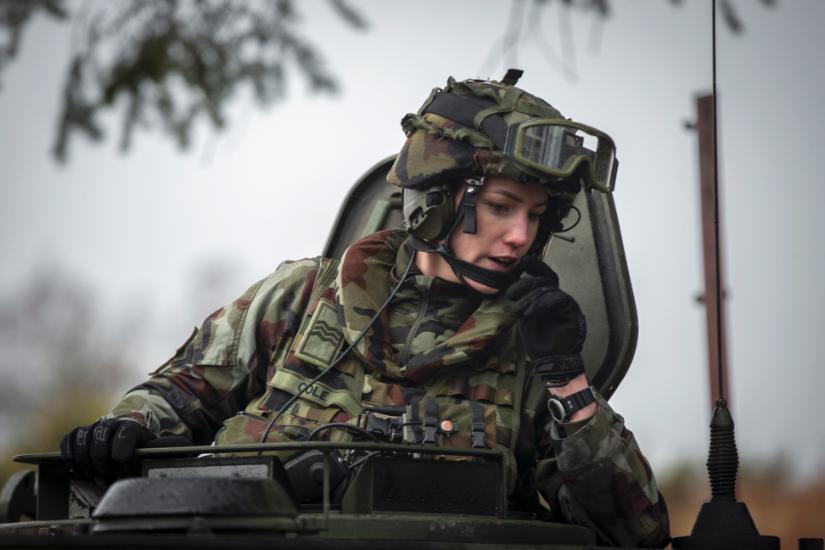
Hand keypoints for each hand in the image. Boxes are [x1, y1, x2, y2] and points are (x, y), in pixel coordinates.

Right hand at [60, 418, 156, 478]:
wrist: (126, 449)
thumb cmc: (137, 456)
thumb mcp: (144, 459)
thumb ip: (142, 464)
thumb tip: (135, 476)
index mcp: (133, 428)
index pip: (127, 431)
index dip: (122, 446)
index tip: (120, 459)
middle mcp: (112, 424)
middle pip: (101, 434)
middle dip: (101, 457)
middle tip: (105, 473)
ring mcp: (94, 428)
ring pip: (83, 436)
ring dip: (85, 458)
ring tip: (92, 473)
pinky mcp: (79, 435)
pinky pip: (68, 440)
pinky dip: (69, 455)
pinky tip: (76, 469)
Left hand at [506, 256, 586, 386]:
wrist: (550, 359)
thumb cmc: (539, 340)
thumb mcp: (525, 316)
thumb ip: (523, 300)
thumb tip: (514, 284)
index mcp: (545, 295)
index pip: (542, 275)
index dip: (534, 266)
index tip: (522, 261)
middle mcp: (556, 295)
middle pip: (543, 279)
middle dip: (525, 284)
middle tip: (511, 294)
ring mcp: (565, 301)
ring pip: (548, 288)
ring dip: (529, 298)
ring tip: (518, 311)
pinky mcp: (570, 309)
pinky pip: (558, 298)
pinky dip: (542, 304)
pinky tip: (530, 312)